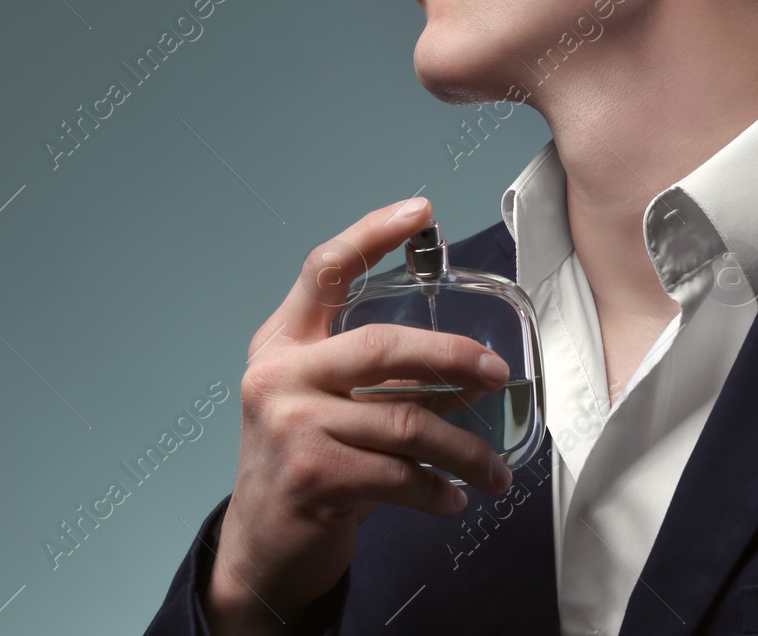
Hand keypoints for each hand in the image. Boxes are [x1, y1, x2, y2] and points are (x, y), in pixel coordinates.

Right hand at [202, 197, 514, 633]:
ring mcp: (290, 426)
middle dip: (451, 357)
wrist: (260, 547)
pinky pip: (399, 475)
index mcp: (281, 343)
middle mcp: (278, 376)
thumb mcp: (326, 404)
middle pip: (381, 346)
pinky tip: (454, 497)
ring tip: (494, 472)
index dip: (371, 234)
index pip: (324, 270)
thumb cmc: (307, 462)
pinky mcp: (309, 476)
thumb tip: (475, 367)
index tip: (420, 210)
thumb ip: (378, 378)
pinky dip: (438, 490)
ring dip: (464, 450)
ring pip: (405, 422)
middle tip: (497, 373)